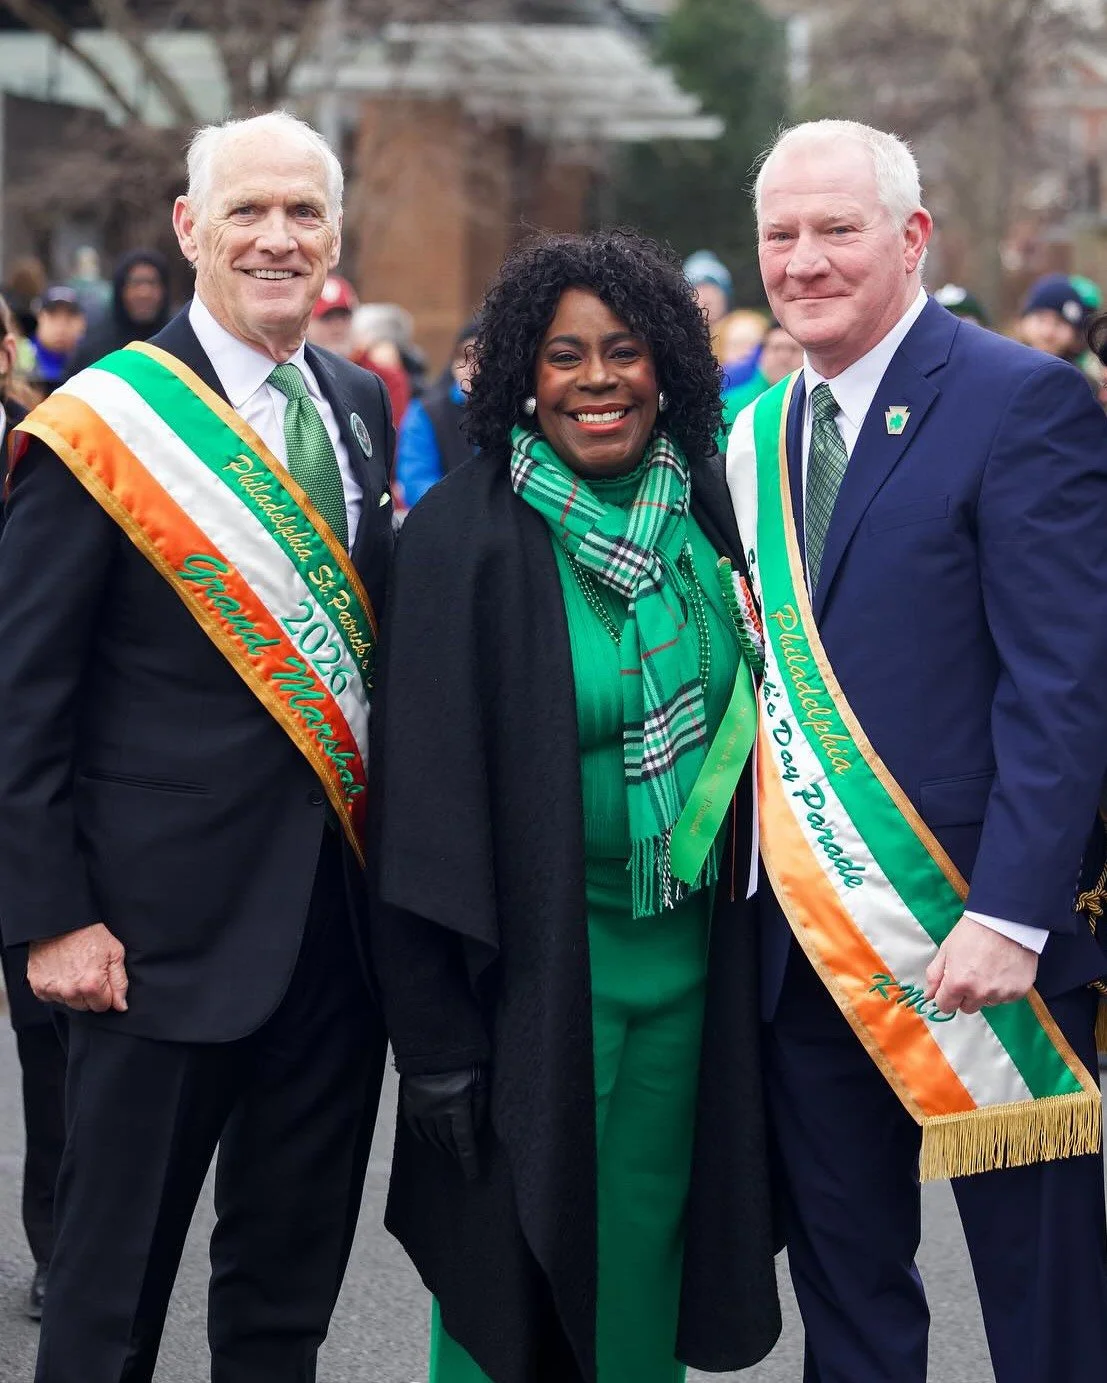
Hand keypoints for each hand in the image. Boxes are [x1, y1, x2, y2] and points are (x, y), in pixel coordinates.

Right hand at [27, 922, 128, 1012]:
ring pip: (68, 1003)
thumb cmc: (90, 935)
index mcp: (92, 985)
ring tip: (75, 971)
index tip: (102, 979)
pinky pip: (51, 997)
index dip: (106, 994)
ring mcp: (52, 990)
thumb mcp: (115, 953)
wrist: (61, 923)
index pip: (103, 1006)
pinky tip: (61, 972)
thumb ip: (120, 982)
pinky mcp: (38, 986)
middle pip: (85, 1007)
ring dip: (73, 992)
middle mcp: (71, 992)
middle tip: (88, 973)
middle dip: (89, 994)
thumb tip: (121, 1006)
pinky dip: (57, 988)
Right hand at [400, 1066, 487, 1181]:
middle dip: (456, 1151)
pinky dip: (424, 1136)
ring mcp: (422, 1109)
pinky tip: (429, 1139)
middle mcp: (438, 1113)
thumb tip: (476, 1129)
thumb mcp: (480, 1081)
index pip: (465, 1143)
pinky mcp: (410, 1103)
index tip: (473, 1177)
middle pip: (448, 1141)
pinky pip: (416, 1128)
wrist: (433, 1043)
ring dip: (441, 1145)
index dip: (469, 1162)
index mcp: (458, 1107)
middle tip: (461, 1156)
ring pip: (432, 1137)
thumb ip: (479, 1107)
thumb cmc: (463, 1061)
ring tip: (448, 1148)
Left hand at [923, 916, 1037, 1015]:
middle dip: (966, 995)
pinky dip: (1003, 987)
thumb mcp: (946, 950)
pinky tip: (1003, 969)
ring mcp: (1001, 993)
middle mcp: (980, 993)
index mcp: (958, 984)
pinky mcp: (1019, 991)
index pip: (946, 1007)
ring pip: (988, 1003)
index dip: (946, 997)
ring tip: (989, 967)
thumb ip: (935, 975)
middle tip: (971, 973)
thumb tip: (929, 995)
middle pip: (967, 1008)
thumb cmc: (973, 931)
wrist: (1004, 920)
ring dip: (986, 991)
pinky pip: (1006, 998)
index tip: (951, 986)